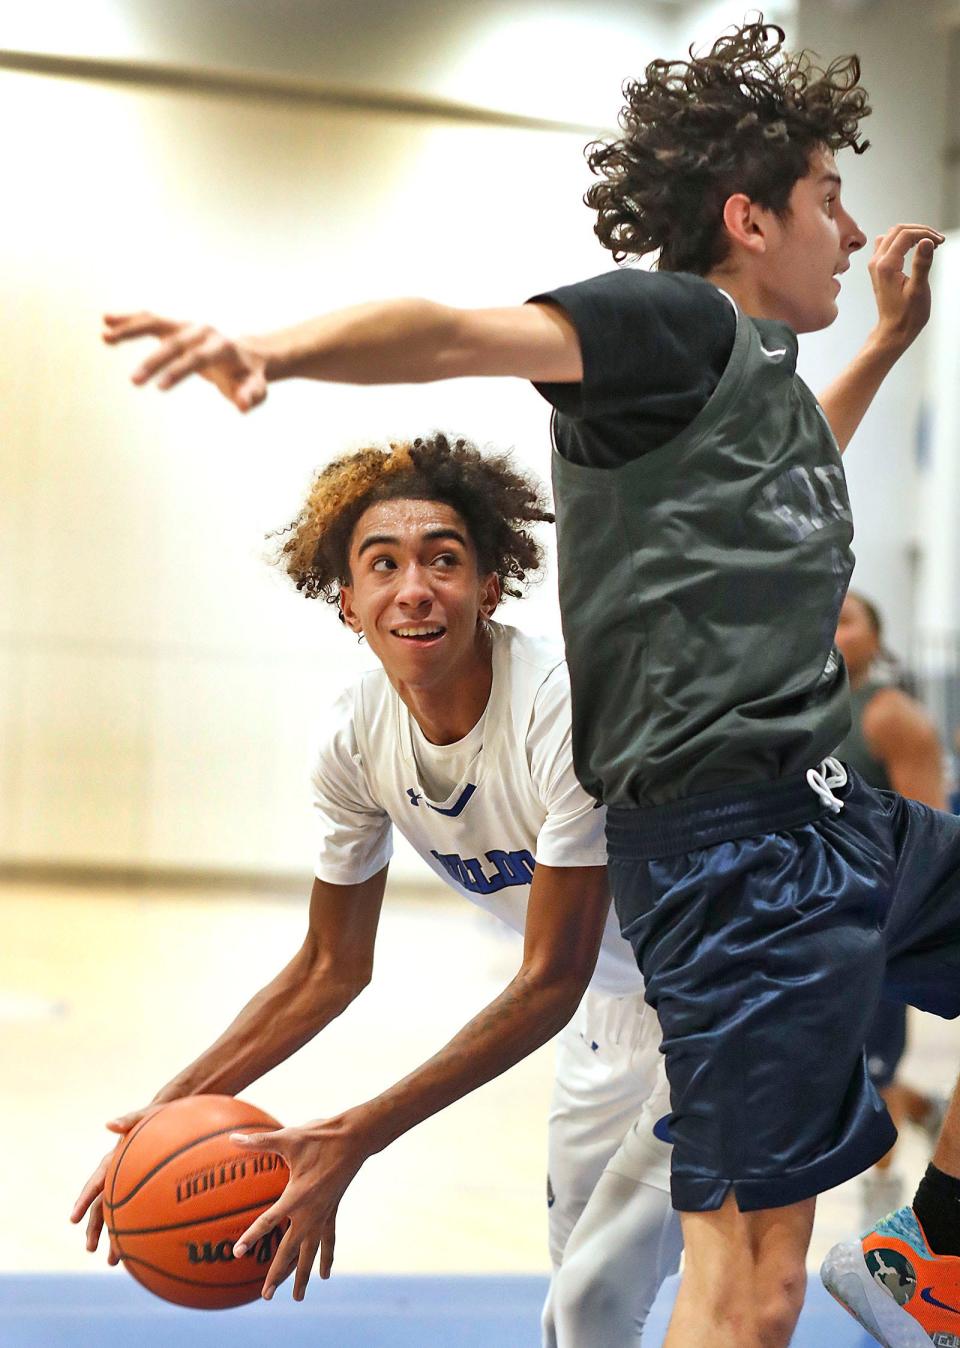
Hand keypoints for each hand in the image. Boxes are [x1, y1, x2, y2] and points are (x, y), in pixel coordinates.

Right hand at [69, 1106, 155, 1260]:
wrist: (178, 1118)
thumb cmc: (161, 1116)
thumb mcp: (147, 1115)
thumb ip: (130, 1119)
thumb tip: (109, 1124)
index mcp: (114, 1161)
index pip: (95, 1182)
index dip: (83, 1200)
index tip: (72, 1218)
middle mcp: (118, 1176)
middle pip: (102, 1206)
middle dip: (95, 1229)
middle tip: (91, 1249)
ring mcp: (131, 1185)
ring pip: (118, 1216)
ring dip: (114, 1238)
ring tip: (113, 1262)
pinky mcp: (147, 1192)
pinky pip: (138, 1214)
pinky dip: (136, 1231)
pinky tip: (141, 1250)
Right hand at [102, 312, 267, 411]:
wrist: (247, 354)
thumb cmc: (249, 376)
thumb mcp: (255, 389)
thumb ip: (251, 396)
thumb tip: (242, 404)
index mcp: (222, 346)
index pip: (198, 357)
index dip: (179, 370)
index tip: (159, 387)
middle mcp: (203, 330)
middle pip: (174, 343)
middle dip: (153, 361)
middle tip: (134, 381)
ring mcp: (186, 325)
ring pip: (156, 323)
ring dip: (130, 329)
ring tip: (105, 336)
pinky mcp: (174, 326)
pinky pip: (149, 320)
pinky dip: (129, 320)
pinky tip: (107, 321)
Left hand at [230, 1113, 370, 1300]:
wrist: (354, 1138)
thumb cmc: (319, 1136)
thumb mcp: (288, 1137)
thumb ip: (259, 1141)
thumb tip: (232, 1137)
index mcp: (296, 1196)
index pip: (268, 1222)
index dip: (251, 1237)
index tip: (238, 1253)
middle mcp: (310, 1212)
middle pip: (290, 1250)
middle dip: (277, 1274)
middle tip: (265, 1295)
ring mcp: (323, 1215)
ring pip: (310, 1253)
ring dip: (302, 1275)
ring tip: (297, 1297)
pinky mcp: (332, 1212)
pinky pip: (329, 1241)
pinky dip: (326, 1258)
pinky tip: (325, 1274)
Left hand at [868, 223, 944, 352]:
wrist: (894, 330)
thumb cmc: (906, 315)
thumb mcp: (919, 290)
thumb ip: (922, 264)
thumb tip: (927, 241)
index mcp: (886, 266)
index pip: (905, 235)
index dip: (925, 233)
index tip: (940, 242)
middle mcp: (877, 262)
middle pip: (897, 230)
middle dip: (920, 231)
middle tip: (937, 241)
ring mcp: (875, 265)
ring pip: (891, 235)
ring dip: (911, 234)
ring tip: (928, 243)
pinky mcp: (878, 268)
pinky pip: (888, 245)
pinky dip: (903, 241)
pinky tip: (915, 248)